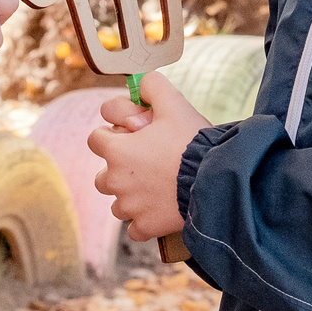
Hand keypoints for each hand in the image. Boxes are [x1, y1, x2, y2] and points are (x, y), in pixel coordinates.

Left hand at [85, 71, 204, 240]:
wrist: (216, 179)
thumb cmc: (193, 141)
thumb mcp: (174, 104)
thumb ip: (153, 86)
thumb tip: (141, 82)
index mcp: (116, 151)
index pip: (95, 139)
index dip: (111, 135)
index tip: (131, 136)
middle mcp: (116, 181)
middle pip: (102, 176)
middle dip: (119, 170)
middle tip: (146, 165)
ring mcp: (130, 207)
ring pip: (118, 204)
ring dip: (130, 197)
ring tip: (155, 189)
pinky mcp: (147, 226)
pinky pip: (136, 228)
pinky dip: (145, 222)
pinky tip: (160, 211)